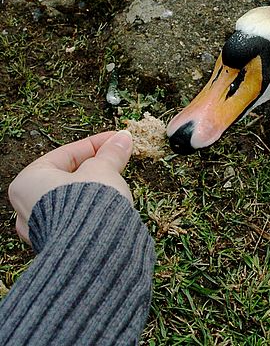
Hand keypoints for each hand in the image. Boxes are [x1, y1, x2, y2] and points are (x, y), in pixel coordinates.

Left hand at [8, 130, 133, 243]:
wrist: (93, 249)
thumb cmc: (87, 206)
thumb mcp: (103, 170)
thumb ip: (111, 153)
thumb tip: (123, 139)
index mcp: (29, 181)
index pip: (66, 154)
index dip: (96, 144)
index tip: (116, 139)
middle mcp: (28, 206)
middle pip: (68, 176)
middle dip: (97, 166)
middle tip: (119, 157)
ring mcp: (42, 229)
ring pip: (74, 197)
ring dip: (97, 186)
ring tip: (119, 179)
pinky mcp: (59, 245)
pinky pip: (77, 217)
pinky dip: (94, 206)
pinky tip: (112, 202)